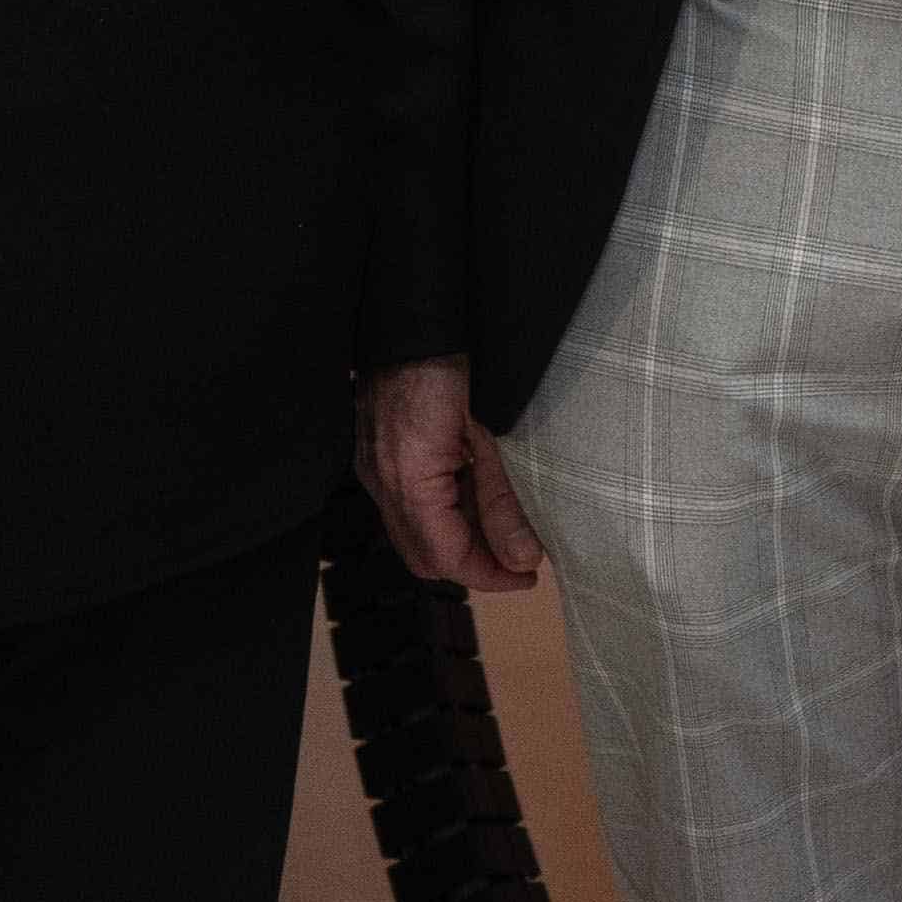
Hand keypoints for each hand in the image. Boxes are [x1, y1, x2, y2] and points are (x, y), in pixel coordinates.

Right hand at [359, 354, 546, 594]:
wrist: (411, 325)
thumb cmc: (448, 369)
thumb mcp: (489, 438)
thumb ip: (501, 501)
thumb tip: (522, 557)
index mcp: (410, 480)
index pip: (447, 557)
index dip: (490, 575)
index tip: (527, 576)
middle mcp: (382, 484)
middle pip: (424, 556)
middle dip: (473, 564)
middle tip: (518, 559)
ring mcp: (375, 472)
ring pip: (415, 534)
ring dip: (459, 539)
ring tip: (503, 523)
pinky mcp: (377, 459)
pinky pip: (407, 507)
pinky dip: (443, 514)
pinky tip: (474, 494)